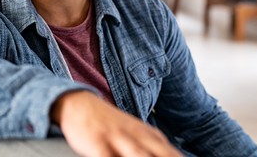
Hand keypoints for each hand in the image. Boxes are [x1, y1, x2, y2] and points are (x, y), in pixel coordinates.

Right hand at [50, 91, 182, 156]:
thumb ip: (156, 148)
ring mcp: (118, 139)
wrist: (79, 104)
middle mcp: (137, 137)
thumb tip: (177, 155)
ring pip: (139, 155)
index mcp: (149, 136)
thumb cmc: (110, 125)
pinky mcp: (98, 143)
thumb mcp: (136, 134)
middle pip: (161, 154)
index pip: (173, 155)